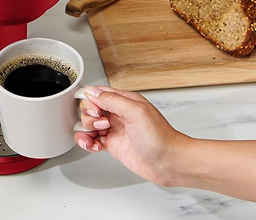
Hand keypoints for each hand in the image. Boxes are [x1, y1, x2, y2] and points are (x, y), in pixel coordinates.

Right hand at [74, 86, 188, 185]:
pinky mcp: (113, 145)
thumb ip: (112, 99)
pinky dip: (88, 143)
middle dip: (89, 118)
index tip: (96, 111)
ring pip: (89, 125)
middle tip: (102, 126)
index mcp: (125, 101)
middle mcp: (118, 114)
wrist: (169, 163)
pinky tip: (94, 146)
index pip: (98, 94)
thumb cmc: (160, 138)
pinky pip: (92, 140)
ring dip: (86, 132)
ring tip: (96, 138)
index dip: (91, 101)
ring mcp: (115, 130)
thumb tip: (92, 91)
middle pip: (90, 109)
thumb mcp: (136, 112)